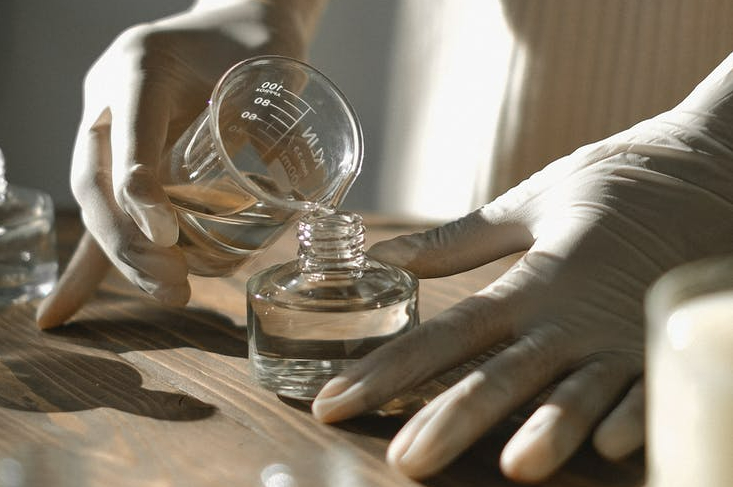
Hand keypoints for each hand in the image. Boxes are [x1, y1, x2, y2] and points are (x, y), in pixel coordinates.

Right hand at [37, 0, 324, 328]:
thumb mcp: (267, 67)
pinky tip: (62, 312)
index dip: (139, 187)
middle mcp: (109, 97)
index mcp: (140, 65)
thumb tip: (289, 197)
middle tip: (173, 285)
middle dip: (129, 242)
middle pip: (96, 180)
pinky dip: (88, 263)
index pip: (129, 133)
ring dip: (123, 259)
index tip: (167, 235)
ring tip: (168, 294)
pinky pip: (102, 212)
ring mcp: (106, 128)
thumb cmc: (254, 41)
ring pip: (97, 204)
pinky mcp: (117, 157)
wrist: (232, 24)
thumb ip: (269, 120)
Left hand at [312, 51, 732, 481]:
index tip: (334, 404)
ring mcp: (622, 336)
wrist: (711, 167)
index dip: (385, 372)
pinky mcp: (667, 344)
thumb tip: (383, 255)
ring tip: (517, 468)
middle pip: (499, 377)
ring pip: (577, 394)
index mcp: (530, 281)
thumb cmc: (614, 183)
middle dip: (451, 422)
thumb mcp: (530, 203)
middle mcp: (569, 317)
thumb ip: (457, 240)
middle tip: (405, 462)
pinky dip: (636, 417)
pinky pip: (653, 388)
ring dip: (549, 430)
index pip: (444, 335)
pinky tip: (610, 449)